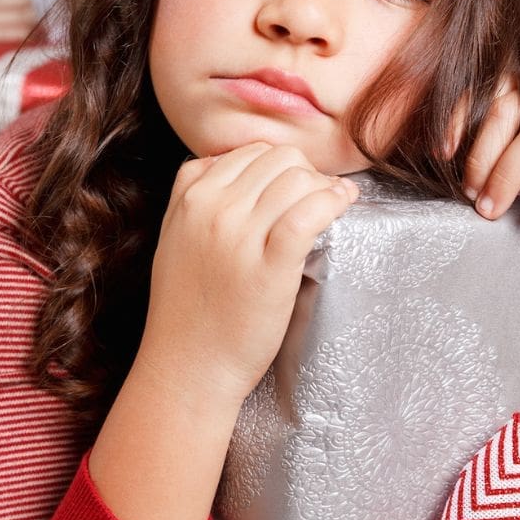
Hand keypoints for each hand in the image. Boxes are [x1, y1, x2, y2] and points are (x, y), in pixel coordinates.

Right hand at [139, 142, 358, 405]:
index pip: (248, 151)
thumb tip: (237, 165)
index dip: (279, 165)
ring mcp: (240, 236)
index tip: (294, 185)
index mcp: (190, 197)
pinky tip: (343, 204)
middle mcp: (213, 208)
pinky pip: (310, 212)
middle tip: (316, 198)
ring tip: (334, 202)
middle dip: (304, 173)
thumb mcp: (176, 239)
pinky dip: (334, 201)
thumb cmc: (187, 312)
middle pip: (278, 159)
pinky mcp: (270, 265)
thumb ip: (199, 198)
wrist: (187, 368)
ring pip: (297, 179)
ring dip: (323, 186)